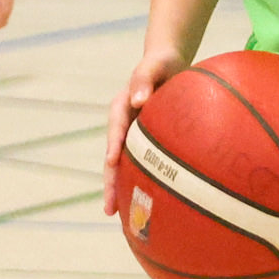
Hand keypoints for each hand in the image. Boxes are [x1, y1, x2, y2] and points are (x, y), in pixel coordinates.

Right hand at [103, 41, 187, 207]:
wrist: (168, 65)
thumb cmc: (163, 63)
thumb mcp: (155, 64)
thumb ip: (144, 78)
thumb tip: (138, 100)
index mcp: (121, 107)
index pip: (115, 129)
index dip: (113, 145)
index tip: (112, 162)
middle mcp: (122, 126)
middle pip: (114, 157)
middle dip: (111, 183)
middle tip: (109, 209)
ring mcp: (132, 137)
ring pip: (124, 166)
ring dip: (120, 189)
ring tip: (117, 215)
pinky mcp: (145, 144)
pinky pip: (140, 166)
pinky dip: (139, 183)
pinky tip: (146, 203)